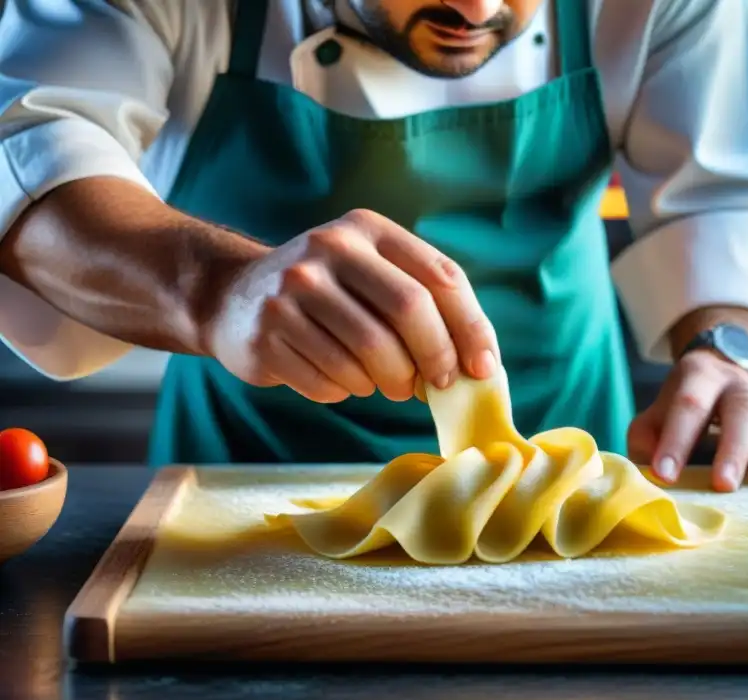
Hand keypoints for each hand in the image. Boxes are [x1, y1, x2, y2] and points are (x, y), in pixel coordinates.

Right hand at [204, 209, 498, 402]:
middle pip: (408, 309)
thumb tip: (476, 363)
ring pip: (370, 352)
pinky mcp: (269, 330)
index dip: (470, 327)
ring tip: (390, 384)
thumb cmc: (327, 294)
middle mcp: (330, 248)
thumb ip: (423, 303)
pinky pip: (331, 379)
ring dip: (391, 381)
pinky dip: (348, 390)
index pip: (440, 277)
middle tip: (438, 386)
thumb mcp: (371, 273)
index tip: (483, 368)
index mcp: (368, 229)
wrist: (232, 296)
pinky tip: (343, 380)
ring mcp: (294, 288)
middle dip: (435, 357)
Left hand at [627, 350, 747, 491]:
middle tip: (724, 485)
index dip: (676, 439)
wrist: (725, 367)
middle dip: (733, 448)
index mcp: (700, 376)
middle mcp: (742, 382)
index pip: (688, 404)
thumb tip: (643, 476)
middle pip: (742, 410)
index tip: (665, 475)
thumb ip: (646, 439)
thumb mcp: (657, 413)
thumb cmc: (685, 405)